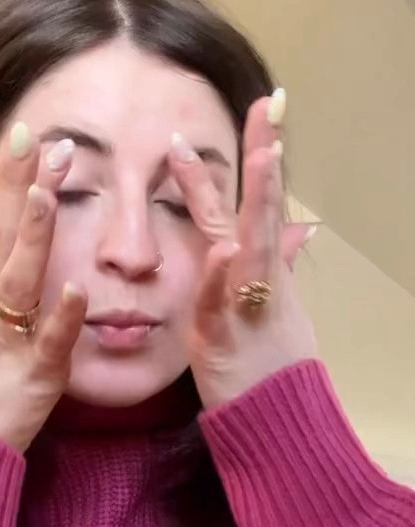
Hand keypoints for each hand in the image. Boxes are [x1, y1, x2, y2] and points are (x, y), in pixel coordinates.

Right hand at [0, 127, 86, 451]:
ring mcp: (7, 336)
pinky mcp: (35, 374)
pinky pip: (49, 343)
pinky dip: (61, 318)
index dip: (6, 178)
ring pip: (20, 279)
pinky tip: (77, 290)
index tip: (26, 133)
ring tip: (47, 195)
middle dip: (21, 186)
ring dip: (33, 238)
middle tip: (43, 140)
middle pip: (3, 236)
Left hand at [169, 93, 317, 411]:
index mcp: (260, 268)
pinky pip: (224, 304)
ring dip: (258, 202)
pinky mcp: (226, 337)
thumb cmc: (269, 365)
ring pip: (252, 245)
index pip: (256, 201)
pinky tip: (223, 251)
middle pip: (260, 209)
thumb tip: (301, 231)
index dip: (260, 153)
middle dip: (264, 157)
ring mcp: (246, 303)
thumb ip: (279, 264)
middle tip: (268, 107)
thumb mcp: (275, 306)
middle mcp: (257, 277)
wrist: (278, 422)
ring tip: (264, 157)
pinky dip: (224, 278)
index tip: (265, 104)